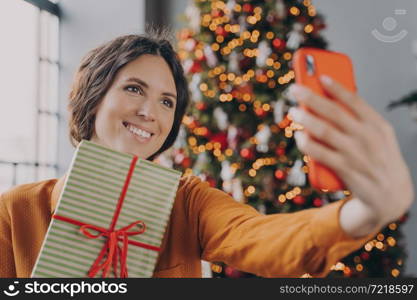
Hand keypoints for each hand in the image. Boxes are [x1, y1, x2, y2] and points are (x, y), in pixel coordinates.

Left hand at [288, 75, 413, 235]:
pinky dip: (308, 144)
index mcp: (377, 125)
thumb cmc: (378, 159)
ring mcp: (357, 154)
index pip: (355, 100)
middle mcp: (368, 137)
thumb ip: (358, 121)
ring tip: (293, 112)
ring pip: (325, 131)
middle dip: (312, 98)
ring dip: (305, 119)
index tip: (320, 76)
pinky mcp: (347, 171)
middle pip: (334, 112)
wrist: (391, 197)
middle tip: (294, 89)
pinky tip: (299, 137)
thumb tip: (328, 103)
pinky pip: (322, 154)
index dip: (336, 87)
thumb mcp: (378, 137)